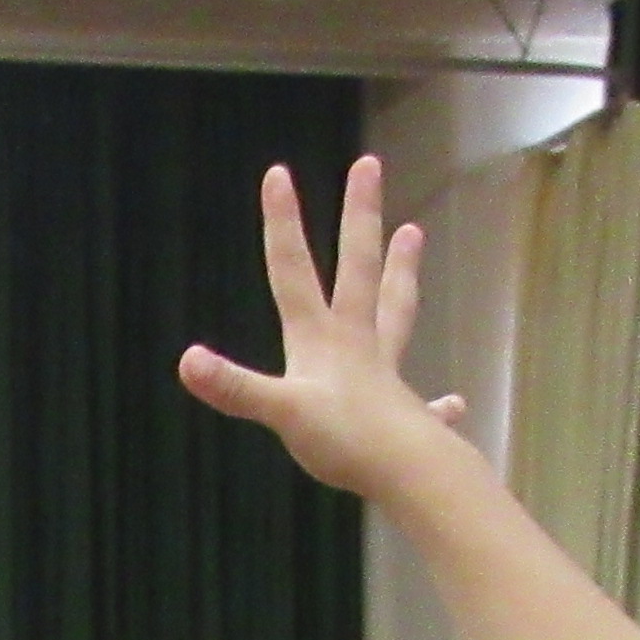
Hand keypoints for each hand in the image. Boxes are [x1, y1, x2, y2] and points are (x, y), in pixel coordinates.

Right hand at [177, 156, 452, 502]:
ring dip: (402, 273)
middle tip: (369, 166)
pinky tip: (452, 403)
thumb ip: (237, 388)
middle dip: (359, 217)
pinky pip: (423, 407)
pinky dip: (436, 406)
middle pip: (358, 268)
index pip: (293, 272)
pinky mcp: (406, 416)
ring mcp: (385, 376)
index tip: (279, 172)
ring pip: (395, 311)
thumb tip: (187, 361)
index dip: (282, 224)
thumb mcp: (282, 413)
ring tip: (414, 234)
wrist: (411, 472)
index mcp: (321, 340)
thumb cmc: (347, 441)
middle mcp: (356, 345)